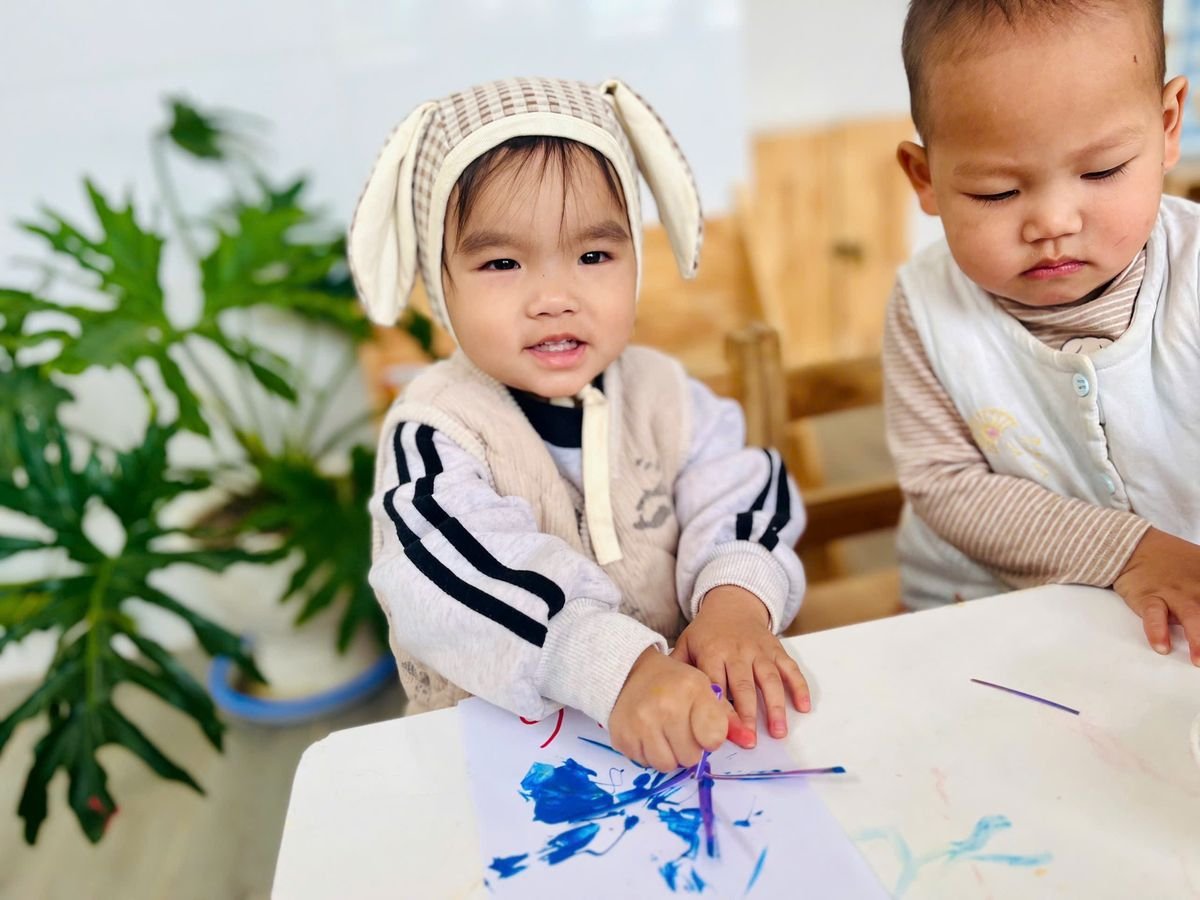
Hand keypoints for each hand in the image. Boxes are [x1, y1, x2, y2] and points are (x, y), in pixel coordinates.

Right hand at [608, 647, 750, 771]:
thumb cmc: (673, 682)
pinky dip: (649, 754)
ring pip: (667, 765)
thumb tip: (749, 742)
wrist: (628, 672)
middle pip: (691, 757)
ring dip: (669, 755)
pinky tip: (648, 734)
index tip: (703, 728)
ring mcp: (640, 723)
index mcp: (691, 690)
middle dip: (689, 748)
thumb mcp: (702, 688)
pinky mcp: (622, 737)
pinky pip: (645, 763)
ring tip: (665, 734)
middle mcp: (665, 706)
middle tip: (681, 730)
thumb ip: (726, 716)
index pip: (713, 739)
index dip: (710, 737)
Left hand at [671, 585, 810, 744]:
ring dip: (775, 706)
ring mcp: (759, 650)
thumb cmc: (706, 633)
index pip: (716, 684)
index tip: (724, 733)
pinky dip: (799, 686)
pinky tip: (803, 707)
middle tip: (751, 740)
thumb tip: (663, 699)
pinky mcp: (776, 649)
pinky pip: (790, 668)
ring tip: (779, 731)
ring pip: (769, 678)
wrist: (732, 604)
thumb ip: (678, 669)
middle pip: (744, 685)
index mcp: (712, 651)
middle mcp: (737, 651)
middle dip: (748, 714)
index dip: (721, 709)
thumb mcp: (686, 643)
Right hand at [1112, 527, 1199, 664]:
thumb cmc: (1176, 563)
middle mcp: (1199, 586)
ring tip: (1199, 661)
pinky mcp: (1149, 596)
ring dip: (1197, 639)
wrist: (1136, 547)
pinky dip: (1157, 631)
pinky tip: (1162, 646)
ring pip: (1190, 616)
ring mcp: (1174, 592)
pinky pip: (1153, 615)